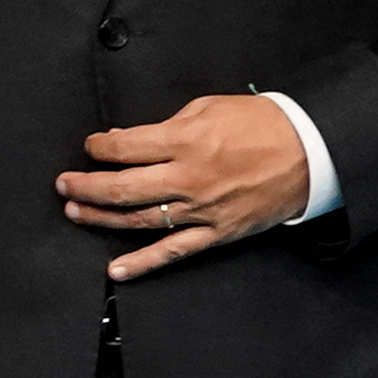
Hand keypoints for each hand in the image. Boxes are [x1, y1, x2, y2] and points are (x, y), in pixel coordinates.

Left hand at [56, 94, 310, 281]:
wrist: (311, 152)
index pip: (126, 147)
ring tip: (76, 211)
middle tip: (65, 183)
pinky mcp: (216, 232)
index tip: (91, 146)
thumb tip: (131, 140)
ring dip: (100, 217)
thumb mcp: (214, 107)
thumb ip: (170, 123)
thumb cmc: (265, 125)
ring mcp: (201, 209)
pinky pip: (173, 252)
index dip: (99, 147)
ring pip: (138, 219)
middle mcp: (189, 177)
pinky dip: (143, 263)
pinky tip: (116, 270)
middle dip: (85, 184)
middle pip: (121, 187)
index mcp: (188, 140)